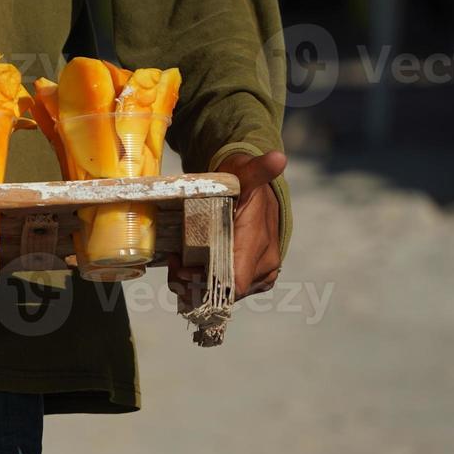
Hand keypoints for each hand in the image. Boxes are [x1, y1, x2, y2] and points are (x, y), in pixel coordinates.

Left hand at [168, 150, 285, 309]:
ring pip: (223, 295)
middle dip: (194, 284)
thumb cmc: (245, 183)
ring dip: (196, 285)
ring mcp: (259, 275)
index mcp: (258, 244)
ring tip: (179, 263)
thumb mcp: (246, 174)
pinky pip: (226, 292)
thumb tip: (277, 158)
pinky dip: (205, 285)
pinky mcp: (252, 279)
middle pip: (224, 293)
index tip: (182, 267)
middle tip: (175, 263)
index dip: (205, 284)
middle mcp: (263, 266)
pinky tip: (190, 268)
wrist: (258, 194)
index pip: (235, 283)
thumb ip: (258, 170)